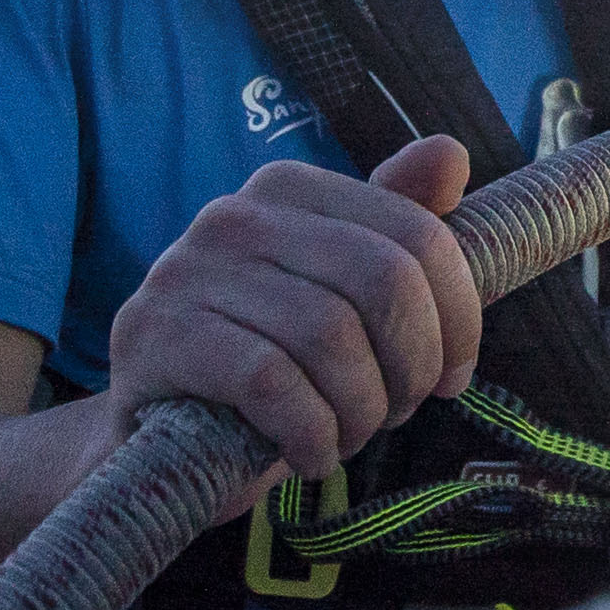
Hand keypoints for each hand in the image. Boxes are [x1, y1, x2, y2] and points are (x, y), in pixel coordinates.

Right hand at [102, 137, 480, 494]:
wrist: (155, 440)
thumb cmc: (268, 361)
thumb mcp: (342, 298)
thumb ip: (400, 227)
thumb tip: (451, 153)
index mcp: (289, 188)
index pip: (416, 234)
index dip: (457, 315)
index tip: (455, 377)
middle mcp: (234, 214)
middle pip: (383, 282)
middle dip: (413, 364)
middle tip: (401, 411)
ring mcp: (185, 271)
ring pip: (330, 337)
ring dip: (362, 409)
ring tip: (350, 435)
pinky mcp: (152, 337)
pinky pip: (270, 384)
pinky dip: (311, 433)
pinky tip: (310, 455)